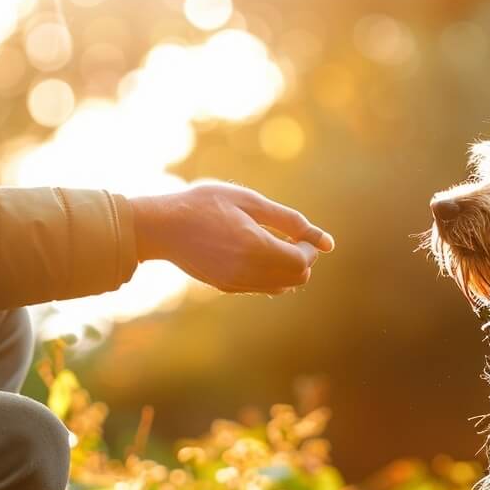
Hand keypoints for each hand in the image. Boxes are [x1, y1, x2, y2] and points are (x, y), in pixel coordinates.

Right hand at [128, 182, 334, 293]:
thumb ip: (290, 221)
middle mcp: (248, 272)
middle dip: (301, 259)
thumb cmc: (205, 204)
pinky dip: (269, 274)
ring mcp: (236, 283)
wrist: (162, 226)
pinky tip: (255, 253)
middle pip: (296, 279)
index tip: (298, 232)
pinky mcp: (226, 287)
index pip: (302, 262)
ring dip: (286, 268)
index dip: (308, 247)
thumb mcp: (250, 201)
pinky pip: (261, 287)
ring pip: (281, 286)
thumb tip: (327, 242)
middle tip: (288, 237)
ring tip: (270, 243)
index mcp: (256, 248)